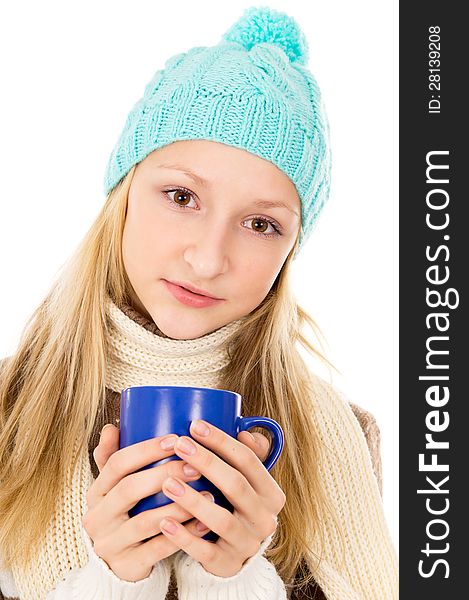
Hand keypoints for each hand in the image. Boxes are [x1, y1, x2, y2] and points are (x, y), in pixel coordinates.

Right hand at [82, 424, 214, 582]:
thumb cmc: (124, 513)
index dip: (146, 450)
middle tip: (195, 465)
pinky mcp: (127, 566)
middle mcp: (97, 517)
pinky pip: (157, 550)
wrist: (118, 562)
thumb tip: (113, 425)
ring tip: (208, 494)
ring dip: (179, 505)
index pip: (116, 463)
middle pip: (129, 489)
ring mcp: (110, 544)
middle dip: (165, 474)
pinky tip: (204, 524)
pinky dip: (183, 536)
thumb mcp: (115, 487)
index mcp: (96, 491)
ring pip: (145, 521)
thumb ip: (114, 457)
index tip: (176, 439)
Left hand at [158, 420, 285, 576]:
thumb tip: (244, 431)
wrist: (234, 553)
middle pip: (236, 485)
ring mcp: (247, 543)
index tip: (195, 425)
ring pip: (221, 519)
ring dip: (193, 499)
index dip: (222, 441)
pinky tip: (164, 522)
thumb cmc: (235, 505)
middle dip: (206, 462)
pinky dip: (184, 536)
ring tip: (167, 482)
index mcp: (271, 493)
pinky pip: (205, 551)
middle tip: (179, 445)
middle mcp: (265, 518)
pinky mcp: (228, 564)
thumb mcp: (247, 482)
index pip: (249, 460)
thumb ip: (250, 455)